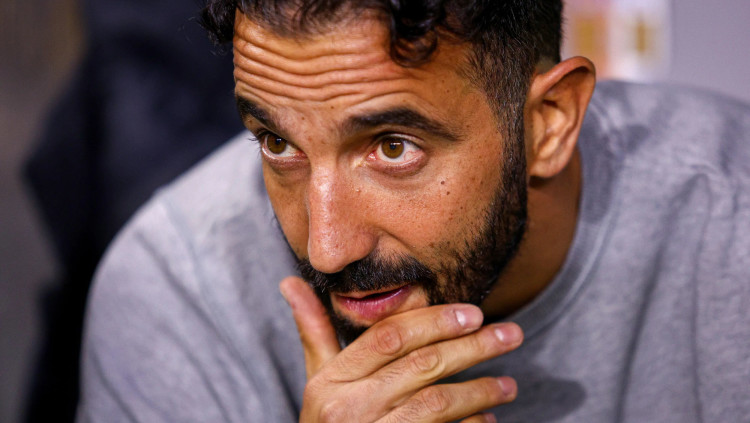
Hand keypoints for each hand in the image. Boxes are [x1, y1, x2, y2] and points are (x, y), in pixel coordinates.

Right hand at [280, 276, 522, 422]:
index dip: (433, 320)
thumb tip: (291, 282)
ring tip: (510, 385)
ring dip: (479, 391)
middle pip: (421, 365)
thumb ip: (313, 330)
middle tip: (511, 334)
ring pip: (435, 404)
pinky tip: (488, 420)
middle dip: (472, 347)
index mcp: (331, 380)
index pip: (388, 337)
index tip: (473, 313)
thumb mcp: (315, 380)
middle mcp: (349, 408)